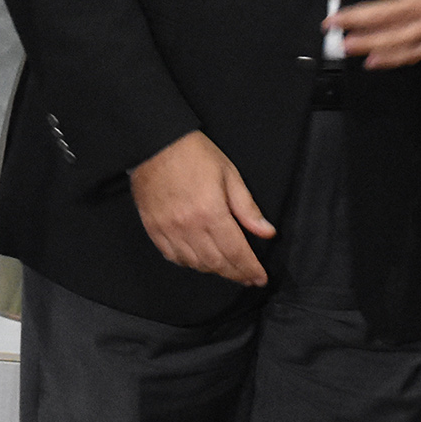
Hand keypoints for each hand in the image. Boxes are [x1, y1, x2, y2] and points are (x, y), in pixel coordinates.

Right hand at [130, 130, 274, 284]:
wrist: (155, 143)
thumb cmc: (193, 154)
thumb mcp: (229, 174)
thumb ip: (247, 207)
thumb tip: (266, 232)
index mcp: (210, 212)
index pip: (236, 252)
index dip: (250, 269)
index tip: (259, 278)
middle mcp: (188, 226)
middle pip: (216, 263)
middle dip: (235, 274)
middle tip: (247, 277)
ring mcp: (168, 230)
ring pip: (195, 264)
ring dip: (214, 270)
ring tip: (227, 268)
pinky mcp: (154, 229)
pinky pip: (172, 256)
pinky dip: (188, 263)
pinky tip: (199, 260)